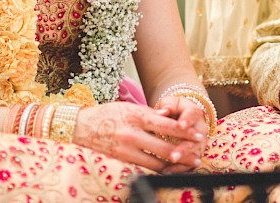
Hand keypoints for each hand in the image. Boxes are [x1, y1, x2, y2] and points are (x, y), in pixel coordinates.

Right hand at [74, 101, 203, 171]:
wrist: (81, 126)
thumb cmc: (108, 114)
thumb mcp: (129, 108)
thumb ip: (149, 114)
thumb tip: (170, 117)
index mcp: (137, 115)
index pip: (166, 125)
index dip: (184, 131)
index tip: (198, 135)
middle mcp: (132, 133)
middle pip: (164, 147)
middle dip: (184, 153)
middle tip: (197, 157)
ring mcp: (126, 149)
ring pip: (155, 162)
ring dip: (173, 165)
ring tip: (187, 166)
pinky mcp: (122, 160)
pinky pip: (144, 167)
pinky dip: (157, 170)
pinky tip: (167, 170)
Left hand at [154, 95, 208, 173]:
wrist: (183, 115)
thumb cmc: (175, 108)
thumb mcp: (171, 102)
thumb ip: (168, 106)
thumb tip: (163, 111)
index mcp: (195, 112)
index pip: (192, 115)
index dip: (187, 121)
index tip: (181, 125)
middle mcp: (200, 129)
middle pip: (195, 140)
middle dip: (184, 149)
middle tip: (173, 156)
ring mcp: (200, 143)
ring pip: (194, 154)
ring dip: (183, 162)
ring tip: (169, 167)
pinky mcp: (195, 154)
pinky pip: (189, 164)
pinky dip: (179, 169)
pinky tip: (167, 172)